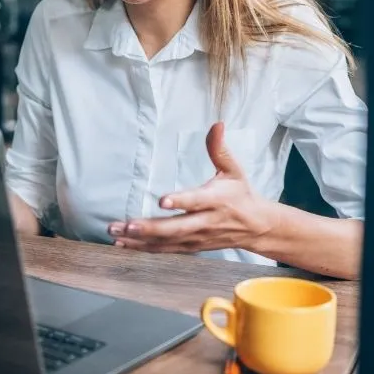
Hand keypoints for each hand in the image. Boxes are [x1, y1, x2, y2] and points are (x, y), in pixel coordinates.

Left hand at [107, 122, 278, 253]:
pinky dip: (143, 248)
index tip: (162, 201)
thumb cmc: (240, 193)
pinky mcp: (190, 246)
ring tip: (117, 233)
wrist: (256, 226)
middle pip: (177, 228)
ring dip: (140, 240)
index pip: (196, 201)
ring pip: (167, 242)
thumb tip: (217, 124)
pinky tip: (122, 244)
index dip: (180, 201)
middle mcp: (205, 222)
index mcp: (215, 200)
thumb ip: (219, 149)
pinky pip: (164, 250)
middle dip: (151, 228)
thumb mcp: (233, 169)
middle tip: (128, 225)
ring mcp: (196, 237)